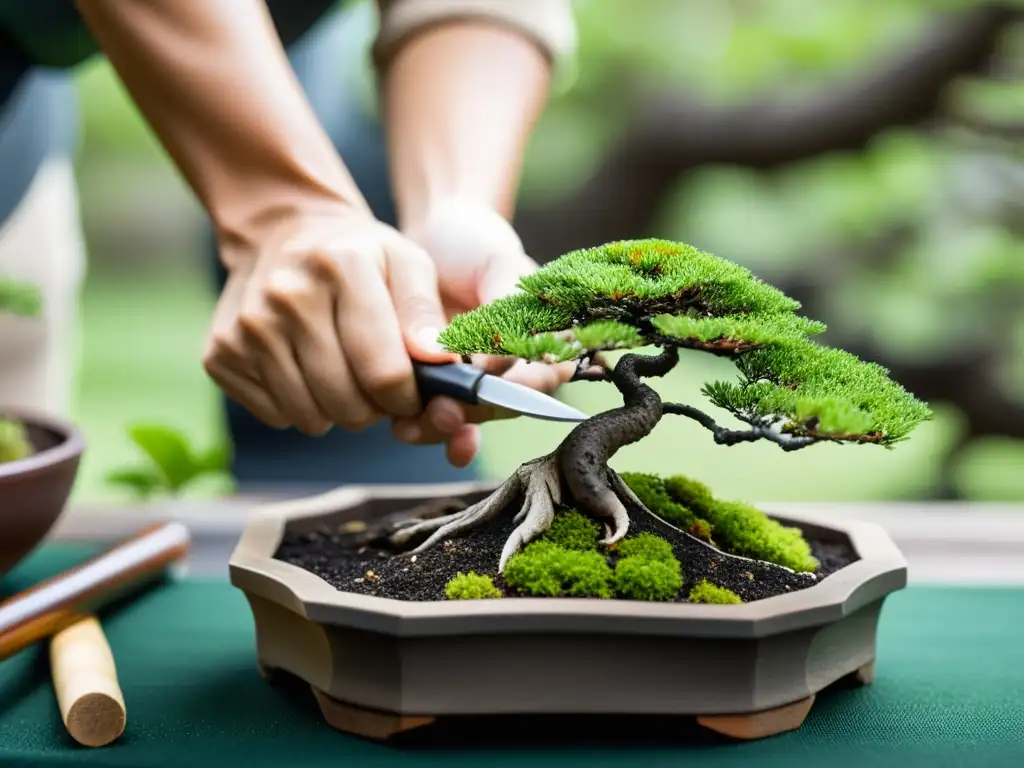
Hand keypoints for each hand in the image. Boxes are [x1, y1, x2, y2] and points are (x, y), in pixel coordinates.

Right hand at [202, 208, 458, 436]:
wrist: (283, 232)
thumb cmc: (360, 257)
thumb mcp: (406, 263)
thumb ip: (426, 312)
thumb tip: (439, 361)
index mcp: (340, 268)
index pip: (384, 372)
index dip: (407, 398)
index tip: (411, 393)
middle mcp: (286, 297)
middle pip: (346, 404)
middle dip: (373, 408)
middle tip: (377, 385)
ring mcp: (247, 327)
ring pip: (309, 417)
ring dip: (336, 410)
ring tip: (344, 375)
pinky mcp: (219, 354)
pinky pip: (275, 416)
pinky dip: (298, 405)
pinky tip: (306, 369)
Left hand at [391, 198, 575, 465]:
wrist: (436, 238)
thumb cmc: (479, 245)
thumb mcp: (500, 265)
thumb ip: (503, 308)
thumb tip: (492, 362)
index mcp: (543, 342)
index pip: (543, 377)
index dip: (521, 389)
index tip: (492, 384)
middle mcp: (513, 370)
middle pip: (501, 409)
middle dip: (472, 414)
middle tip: (444, 410)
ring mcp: (476, 384)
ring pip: (468, 421)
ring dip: (442, 428)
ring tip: (414, 424)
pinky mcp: (441, 389)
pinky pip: (437, 418)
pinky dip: (421, 427)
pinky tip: (404, 427)